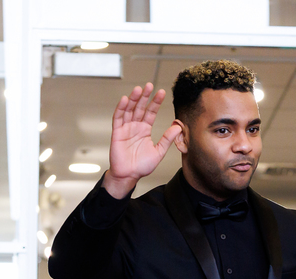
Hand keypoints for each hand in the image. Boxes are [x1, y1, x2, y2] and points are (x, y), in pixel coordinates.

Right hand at [103, 84, 182, 198]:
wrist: (129, 175)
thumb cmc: (141, 166)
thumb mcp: (159, 152)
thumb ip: (167, 139)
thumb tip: (178, 127)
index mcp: (145, 130)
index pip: (151, 112)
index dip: (155, 102)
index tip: (162, 92)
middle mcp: (135, 126)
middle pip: (140, 108)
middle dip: (145, 96)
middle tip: (149, 85)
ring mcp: (125, 128)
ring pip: (129, 110)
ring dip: (134, 99)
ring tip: (139, 89)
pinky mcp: (117, 133)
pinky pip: (118, 118)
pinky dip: (121, 109)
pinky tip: (125, 100)